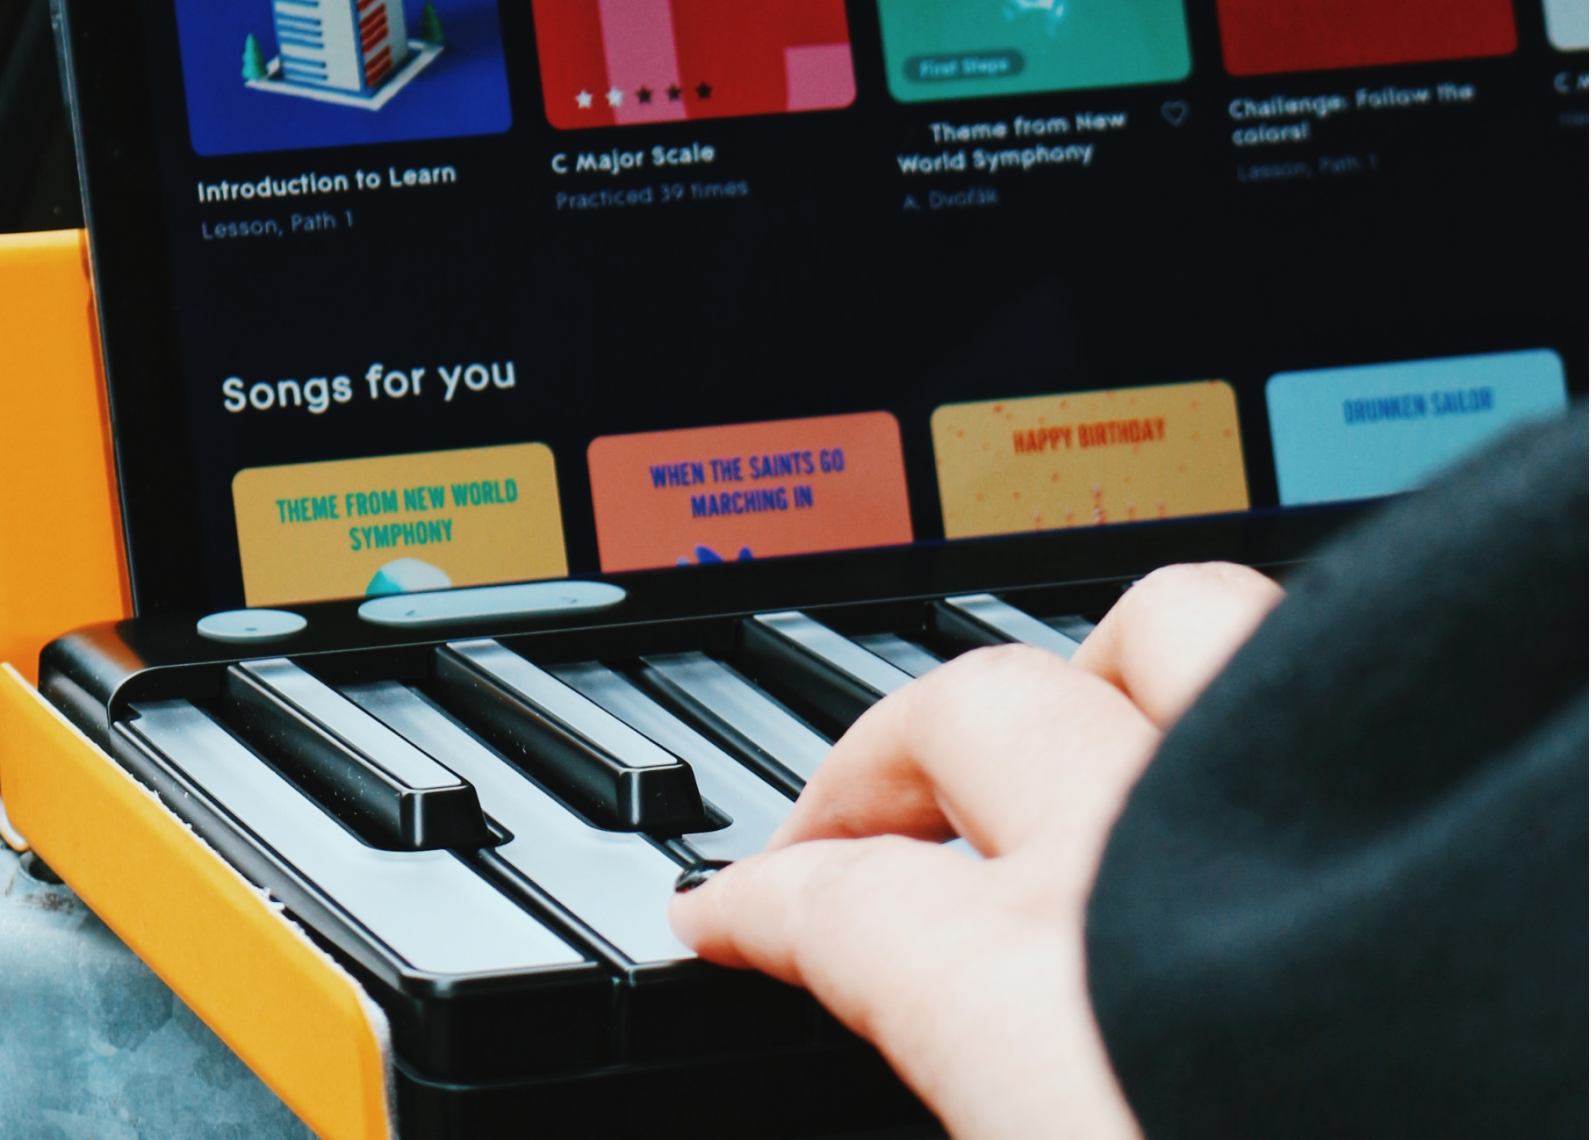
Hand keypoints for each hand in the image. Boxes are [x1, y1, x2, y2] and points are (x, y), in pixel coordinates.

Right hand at [669, 563, 1281, 1139]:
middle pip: (967, 715)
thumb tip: (976, 1085)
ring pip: (1165, 627)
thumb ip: (988, 1097)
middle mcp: (1158, 849)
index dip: (754, 901)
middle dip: (879, 758)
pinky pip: (1332, 672)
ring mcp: (1316, 800)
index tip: (721, 909)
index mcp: (1035, 989)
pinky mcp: (1467, 801)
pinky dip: (1264, 695)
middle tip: (848, 823)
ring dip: (1083, 670)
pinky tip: (1253, 764)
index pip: (833, 903)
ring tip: (1061, 725)